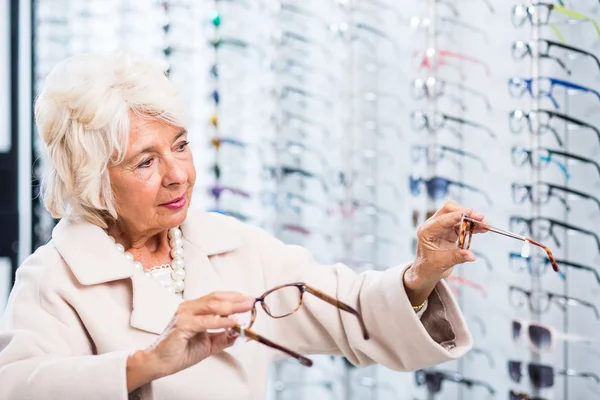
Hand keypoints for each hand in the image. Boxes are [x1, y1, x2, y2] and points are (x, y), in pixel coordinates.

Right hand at [127, 292, 254, 391]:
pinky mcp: (182, 325)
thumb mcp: (209, 344)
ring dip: (232, 306)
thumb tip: (243, 332)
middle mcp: (188, 307)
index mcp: (194, 308)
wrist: (160, 363)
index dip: (234, 297)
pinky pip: (205, 321)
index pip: (216, 297)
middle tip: (252, 301)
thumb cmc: (180, 352)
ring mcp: (184, 314)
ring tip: (246, 308)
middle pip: (216, 298)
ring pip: (212, 306)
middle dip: (236, 300)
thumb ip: (225, 337)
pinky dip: (221, 321)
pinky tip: (233, 322)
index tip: (249, 299)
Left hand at [404, 202, 485, 304]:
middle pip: (449, 211)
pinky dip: (472, 226)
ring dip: (472, 219)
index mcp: (426, 232)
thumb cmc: (428, 267)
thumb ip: (456, 257)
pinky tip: (482, 229)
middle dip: (465, 213)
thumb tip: (471, 256)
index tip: (470, 212)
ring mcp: (441, 228)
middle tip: (480, 218)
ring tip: (485, 225)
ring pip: (458, 217)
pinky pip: (462, 225)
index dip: (456, 215)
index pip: (442, 219)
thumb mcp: (441, 263)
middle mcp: (433, 226)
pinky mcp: (449, 231)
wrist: (426, 272)